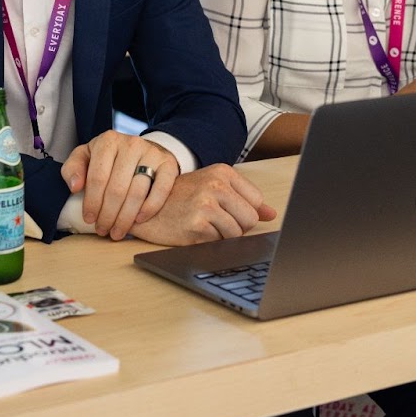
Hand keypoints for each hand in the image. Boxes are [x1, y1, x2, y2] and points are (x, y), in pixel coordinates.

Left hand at [63, 131, 179, 239]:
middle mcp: (131, 144)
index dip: (92, 202)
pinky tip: (140, 219)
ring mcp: (152, 153)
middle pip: (117, 188)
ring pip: (138, 192)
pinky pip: (161, 190)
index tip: (89, 219)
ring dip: (126, 217)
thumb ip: (73, 169)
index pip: (97, 178)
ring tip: (117, 231)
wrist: (142, 150)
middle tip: (103, 230)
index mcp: (108, 141)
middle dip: (108, 215)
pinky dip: (151, 207)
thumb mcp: (86, 157)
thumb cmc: (109, 159)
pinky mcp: (168, 164)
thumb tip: (75, 186)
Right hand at [129, 164, 276, 245]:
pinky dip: (208, 243)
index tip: (227, 211)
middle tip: (214, 221)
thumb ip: (244, 198)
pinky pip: (219, 244)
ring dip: (222, 237)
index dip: (244, 212)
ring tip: (203, 225)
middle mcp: (215, 185)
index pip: (256, 201)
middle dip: (236, 227)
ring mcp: (205, 205)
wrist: (143, 204)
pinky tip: (193, 232)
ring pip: (236, 234)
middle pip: (250, 219)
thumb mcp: (212, 187)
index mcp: (222, 172)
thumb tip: (272, 214)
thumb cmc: (180, 197)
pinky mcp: (196, 226)